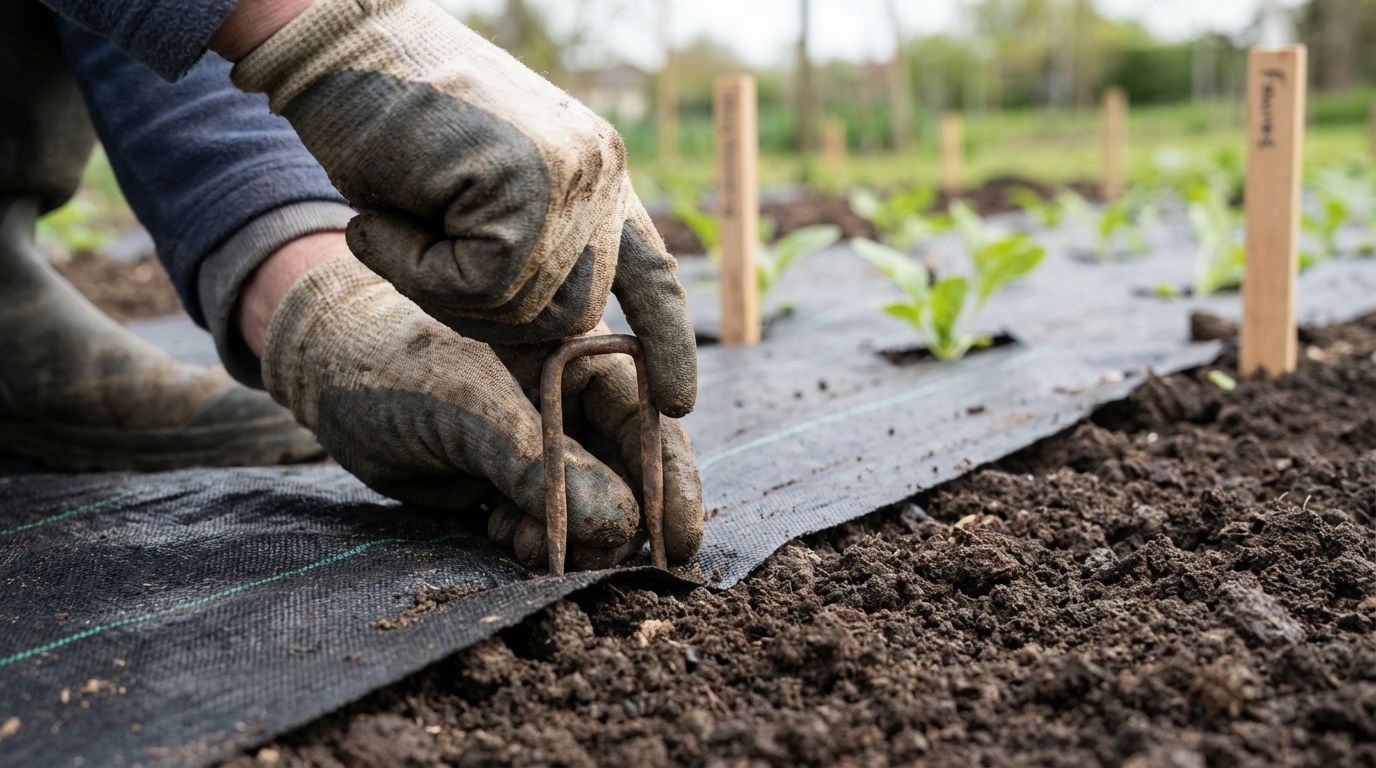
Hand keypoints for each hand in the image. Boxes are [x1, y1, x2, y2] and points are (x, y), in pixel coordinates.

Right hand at [229, 0, 695, 417]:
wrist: (334, 44)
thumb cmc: (386, 129)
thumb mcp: (472, 207)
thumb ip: (518, 262)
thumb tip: (548, 365)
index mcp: (597, 176)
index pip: (649, 270)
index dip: (664, 340)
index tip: (676, 402)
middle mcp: (600, 173)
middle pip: (571, 316)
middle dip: (487, 317)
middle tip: (416, 256)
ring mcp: (572, 173)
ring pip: (523, 308)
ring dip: (440, 289)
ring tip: (397, 221)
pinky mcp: (529, 178)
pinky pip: (480, 284)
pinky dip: (415, 270)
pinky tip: (381, 218)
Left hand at [261, 254, 702, 569]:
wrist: (328, 376)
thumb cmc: (399, 368)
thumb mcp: (471, 409)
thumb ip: (544, 466)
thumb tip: (621, 527)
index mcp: (579, 360)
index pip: (648, 422)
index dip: (673, 482)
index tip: (678, 541)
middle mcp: (572, 403)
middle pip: (629, 474)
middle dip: (624, 524)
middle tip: (615, 567)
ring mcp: (542, 445)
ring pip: (589, 509)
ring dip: (572, 541)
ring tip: (527, 547)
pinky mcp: (509, 481)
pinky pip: (546, 526)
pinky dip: (536, 543)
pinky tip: (502, 536)